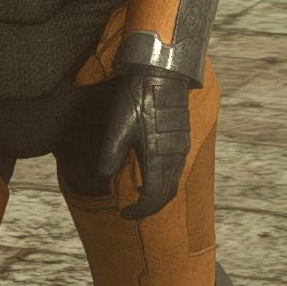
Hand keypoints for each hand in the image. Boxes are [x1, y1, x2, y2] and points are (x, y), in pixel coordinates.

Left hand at [70, 65, 189, 218]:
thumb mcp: (118, 126)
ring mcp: (181, 147)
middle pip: (167, 194)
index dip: (139, 210)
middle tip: (132, 210)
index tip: (124, 214)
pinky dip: (164, 179)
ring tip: (140, 194)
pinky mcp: (183, 137)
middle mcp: (175, 156)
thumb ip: (110, 154)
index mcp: (159, 157)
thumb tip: (104, 176)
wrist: (163, 71)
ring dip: (158, 194)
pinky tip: (150, 171)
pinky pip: (176, 168)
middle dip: (150, 207)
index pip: (152, 197)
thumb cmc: (138, 97)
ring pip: (173, 181)